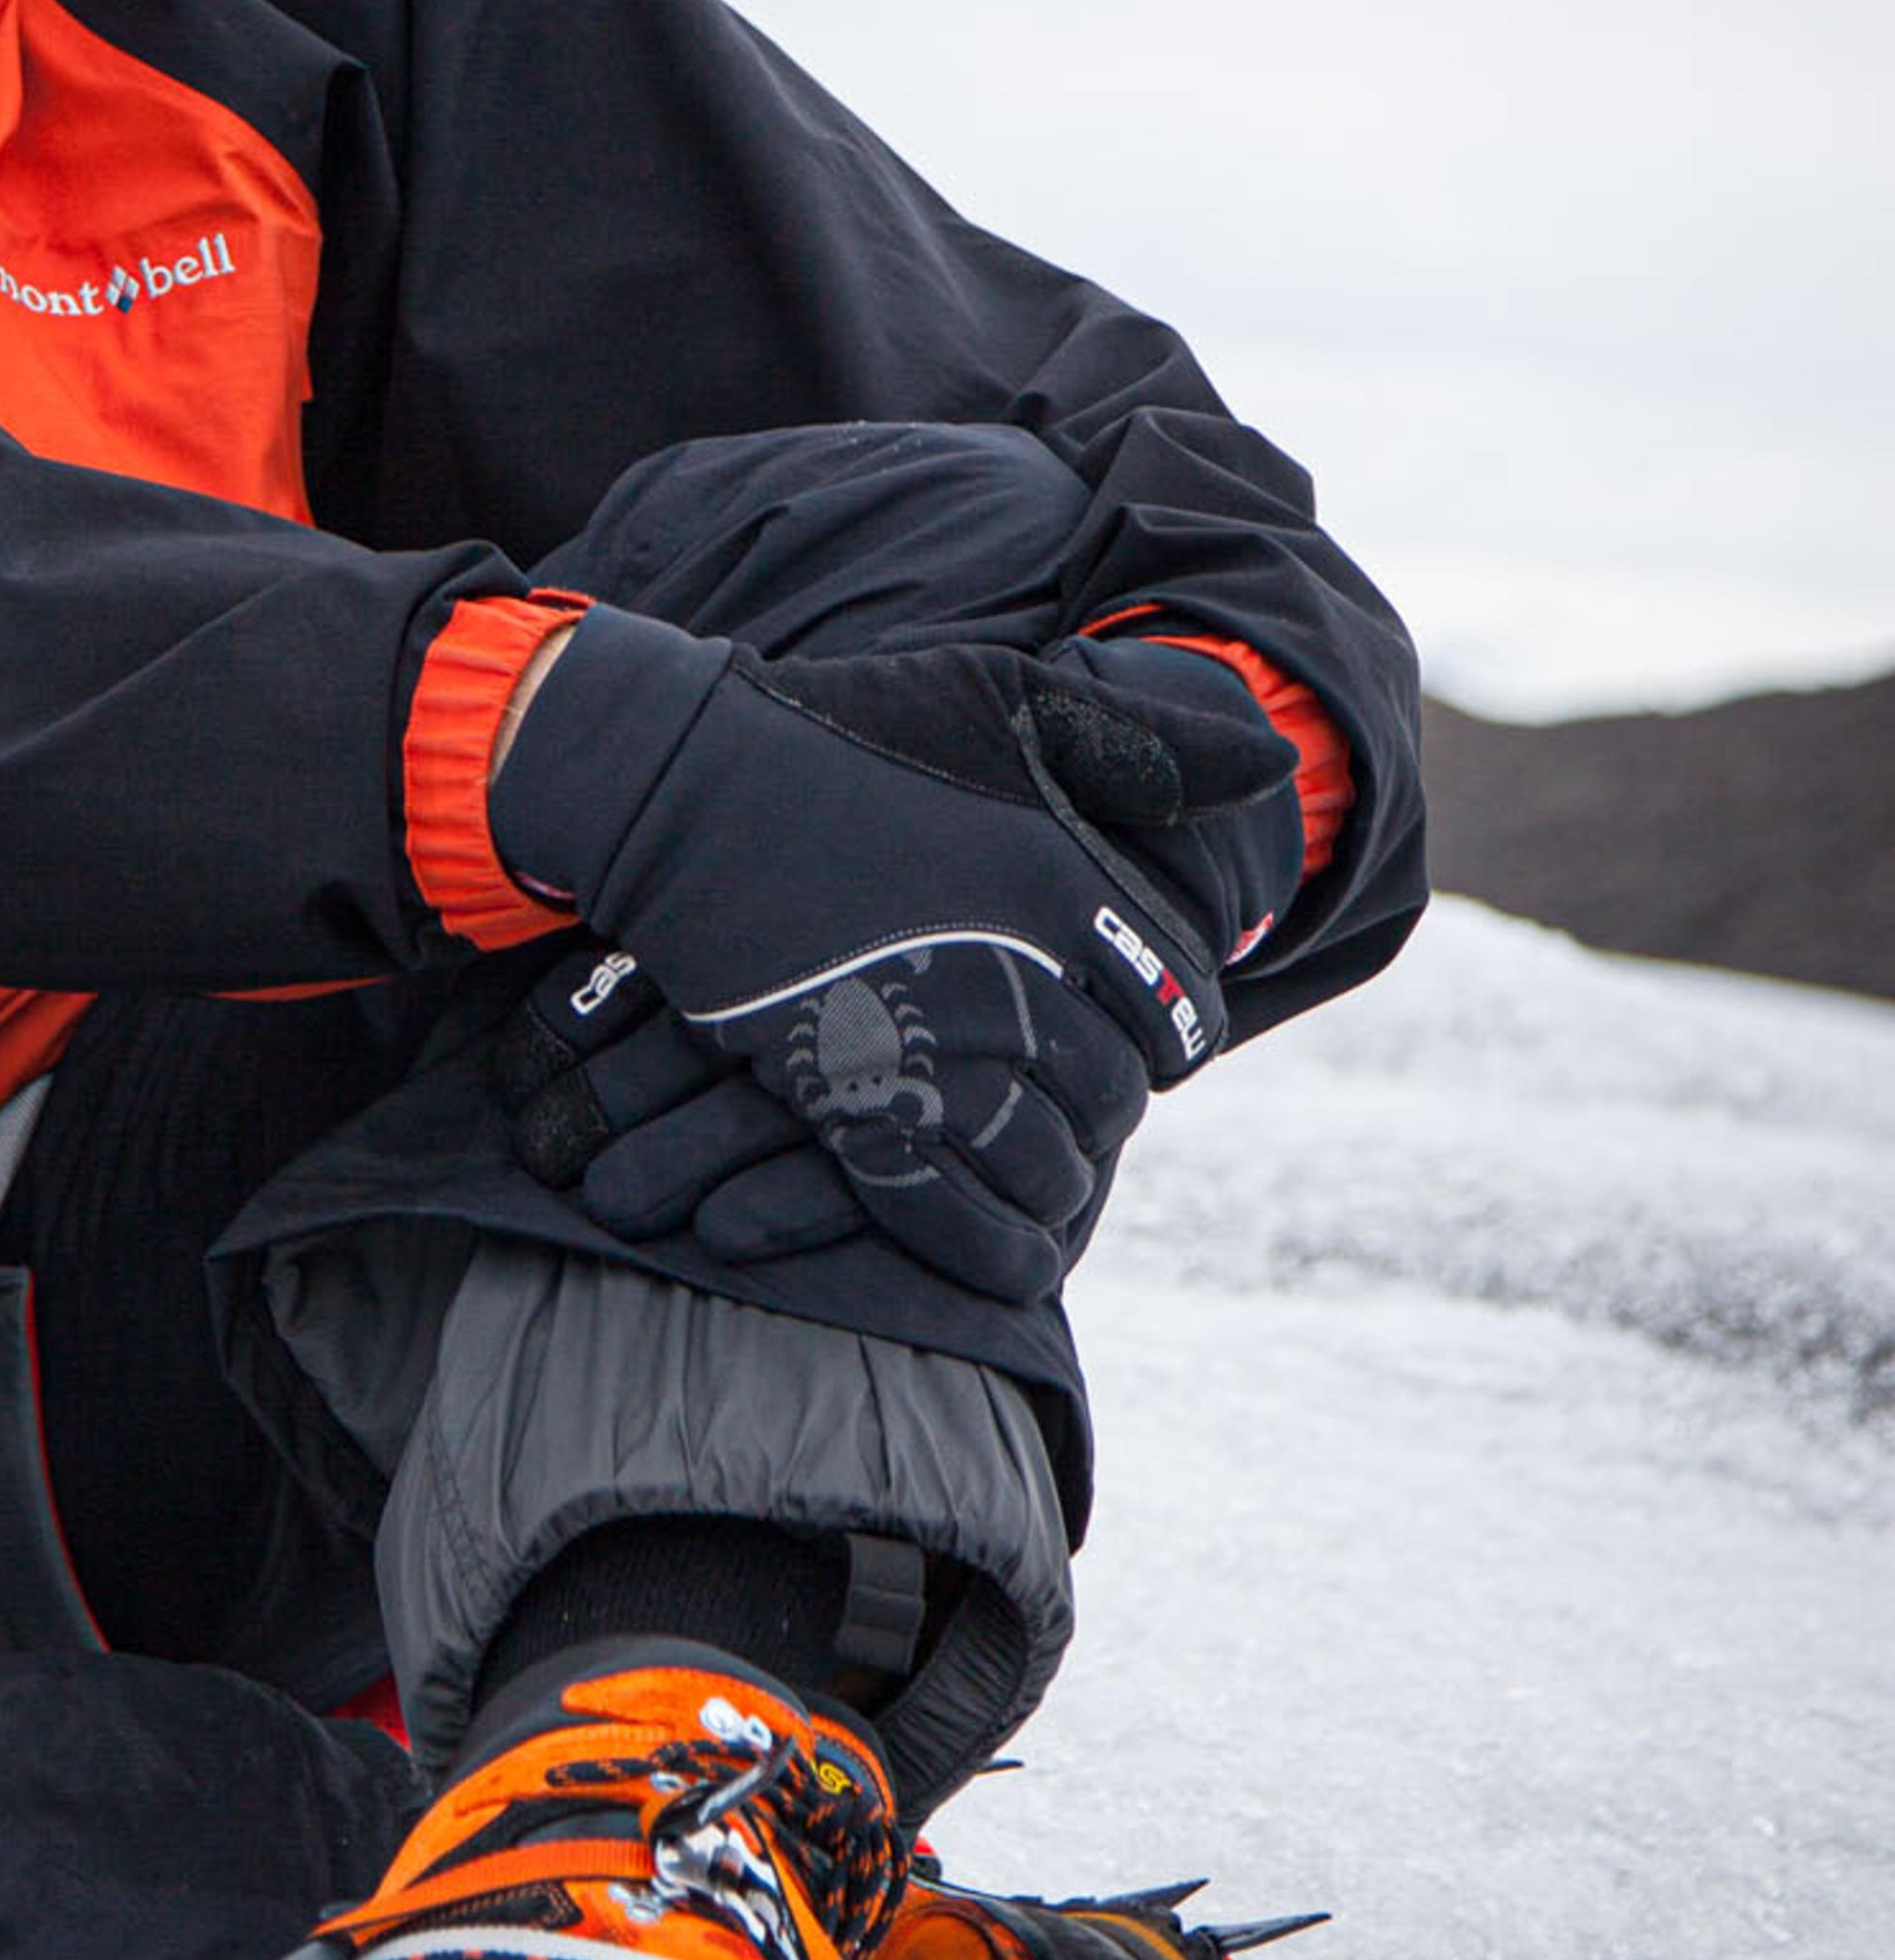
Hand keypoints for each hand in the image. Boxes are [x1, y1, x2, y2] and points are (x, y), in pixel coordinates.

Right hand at [487, 621, 1306, 1302]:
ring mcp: (936, 1043)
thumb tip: (1272, 763)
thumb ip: (1143, 738)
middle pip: (1110, 1091)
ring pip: (1041, 1160)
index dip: (1171, 1035)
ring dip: (1058, 1186)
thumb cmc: (846, 729)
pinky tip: (1015, 1262)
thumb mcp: (1011, 697)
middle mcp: (1020, 974)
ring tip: (1048, 1189)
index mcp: (1068, 885)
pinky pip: (946, 1207)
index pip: (1174, 1001)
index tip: (1147, 1046)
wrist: (687, 783)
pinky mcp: (850, 1094)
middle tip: (1083, 1117)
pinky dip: (990, 1249)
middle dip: (1107, 1114)